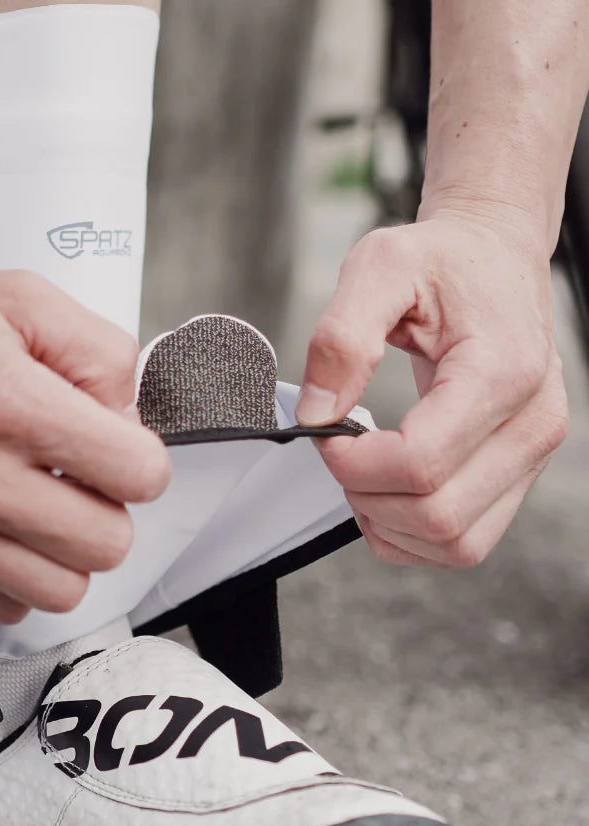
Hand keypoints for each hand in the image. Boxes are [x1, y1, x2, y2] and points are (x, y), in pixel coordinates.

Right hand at [0, 232, 170, 621]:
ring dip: (66, 553)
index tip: (118, 449)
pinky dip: (16, 578)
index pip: (137, 474)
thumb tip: (129, 417)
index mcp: (12, 406)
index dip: (141, 460)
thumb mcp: (18, 298)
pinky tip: (2, 533)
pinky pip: (3, 607)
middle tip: (80, 480)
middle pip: (107, 543)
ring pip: (62, 591)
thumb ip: (97, 350)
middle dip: (109, 510)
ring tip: (43, 510)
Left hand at [295, 213, 568, 567]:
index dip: (354, 463)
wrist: (493, 258)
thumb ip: (341, 338)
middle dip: (366, 495)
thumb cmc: (442, 262)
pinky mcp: (517, 475)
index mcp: (502, 372)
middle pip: (437, 516)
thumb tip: (316, 414)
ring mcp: (530, 456)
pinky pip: (463, 544)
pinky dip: (411, 535)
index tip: (326, 432)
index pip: (420, 464)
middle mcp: (531, 423)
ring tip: (363, 471)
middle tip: (340, 449)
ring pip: (455, 544)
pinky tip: (385, 491)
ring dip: (389, 524)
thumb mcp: (379, 266)